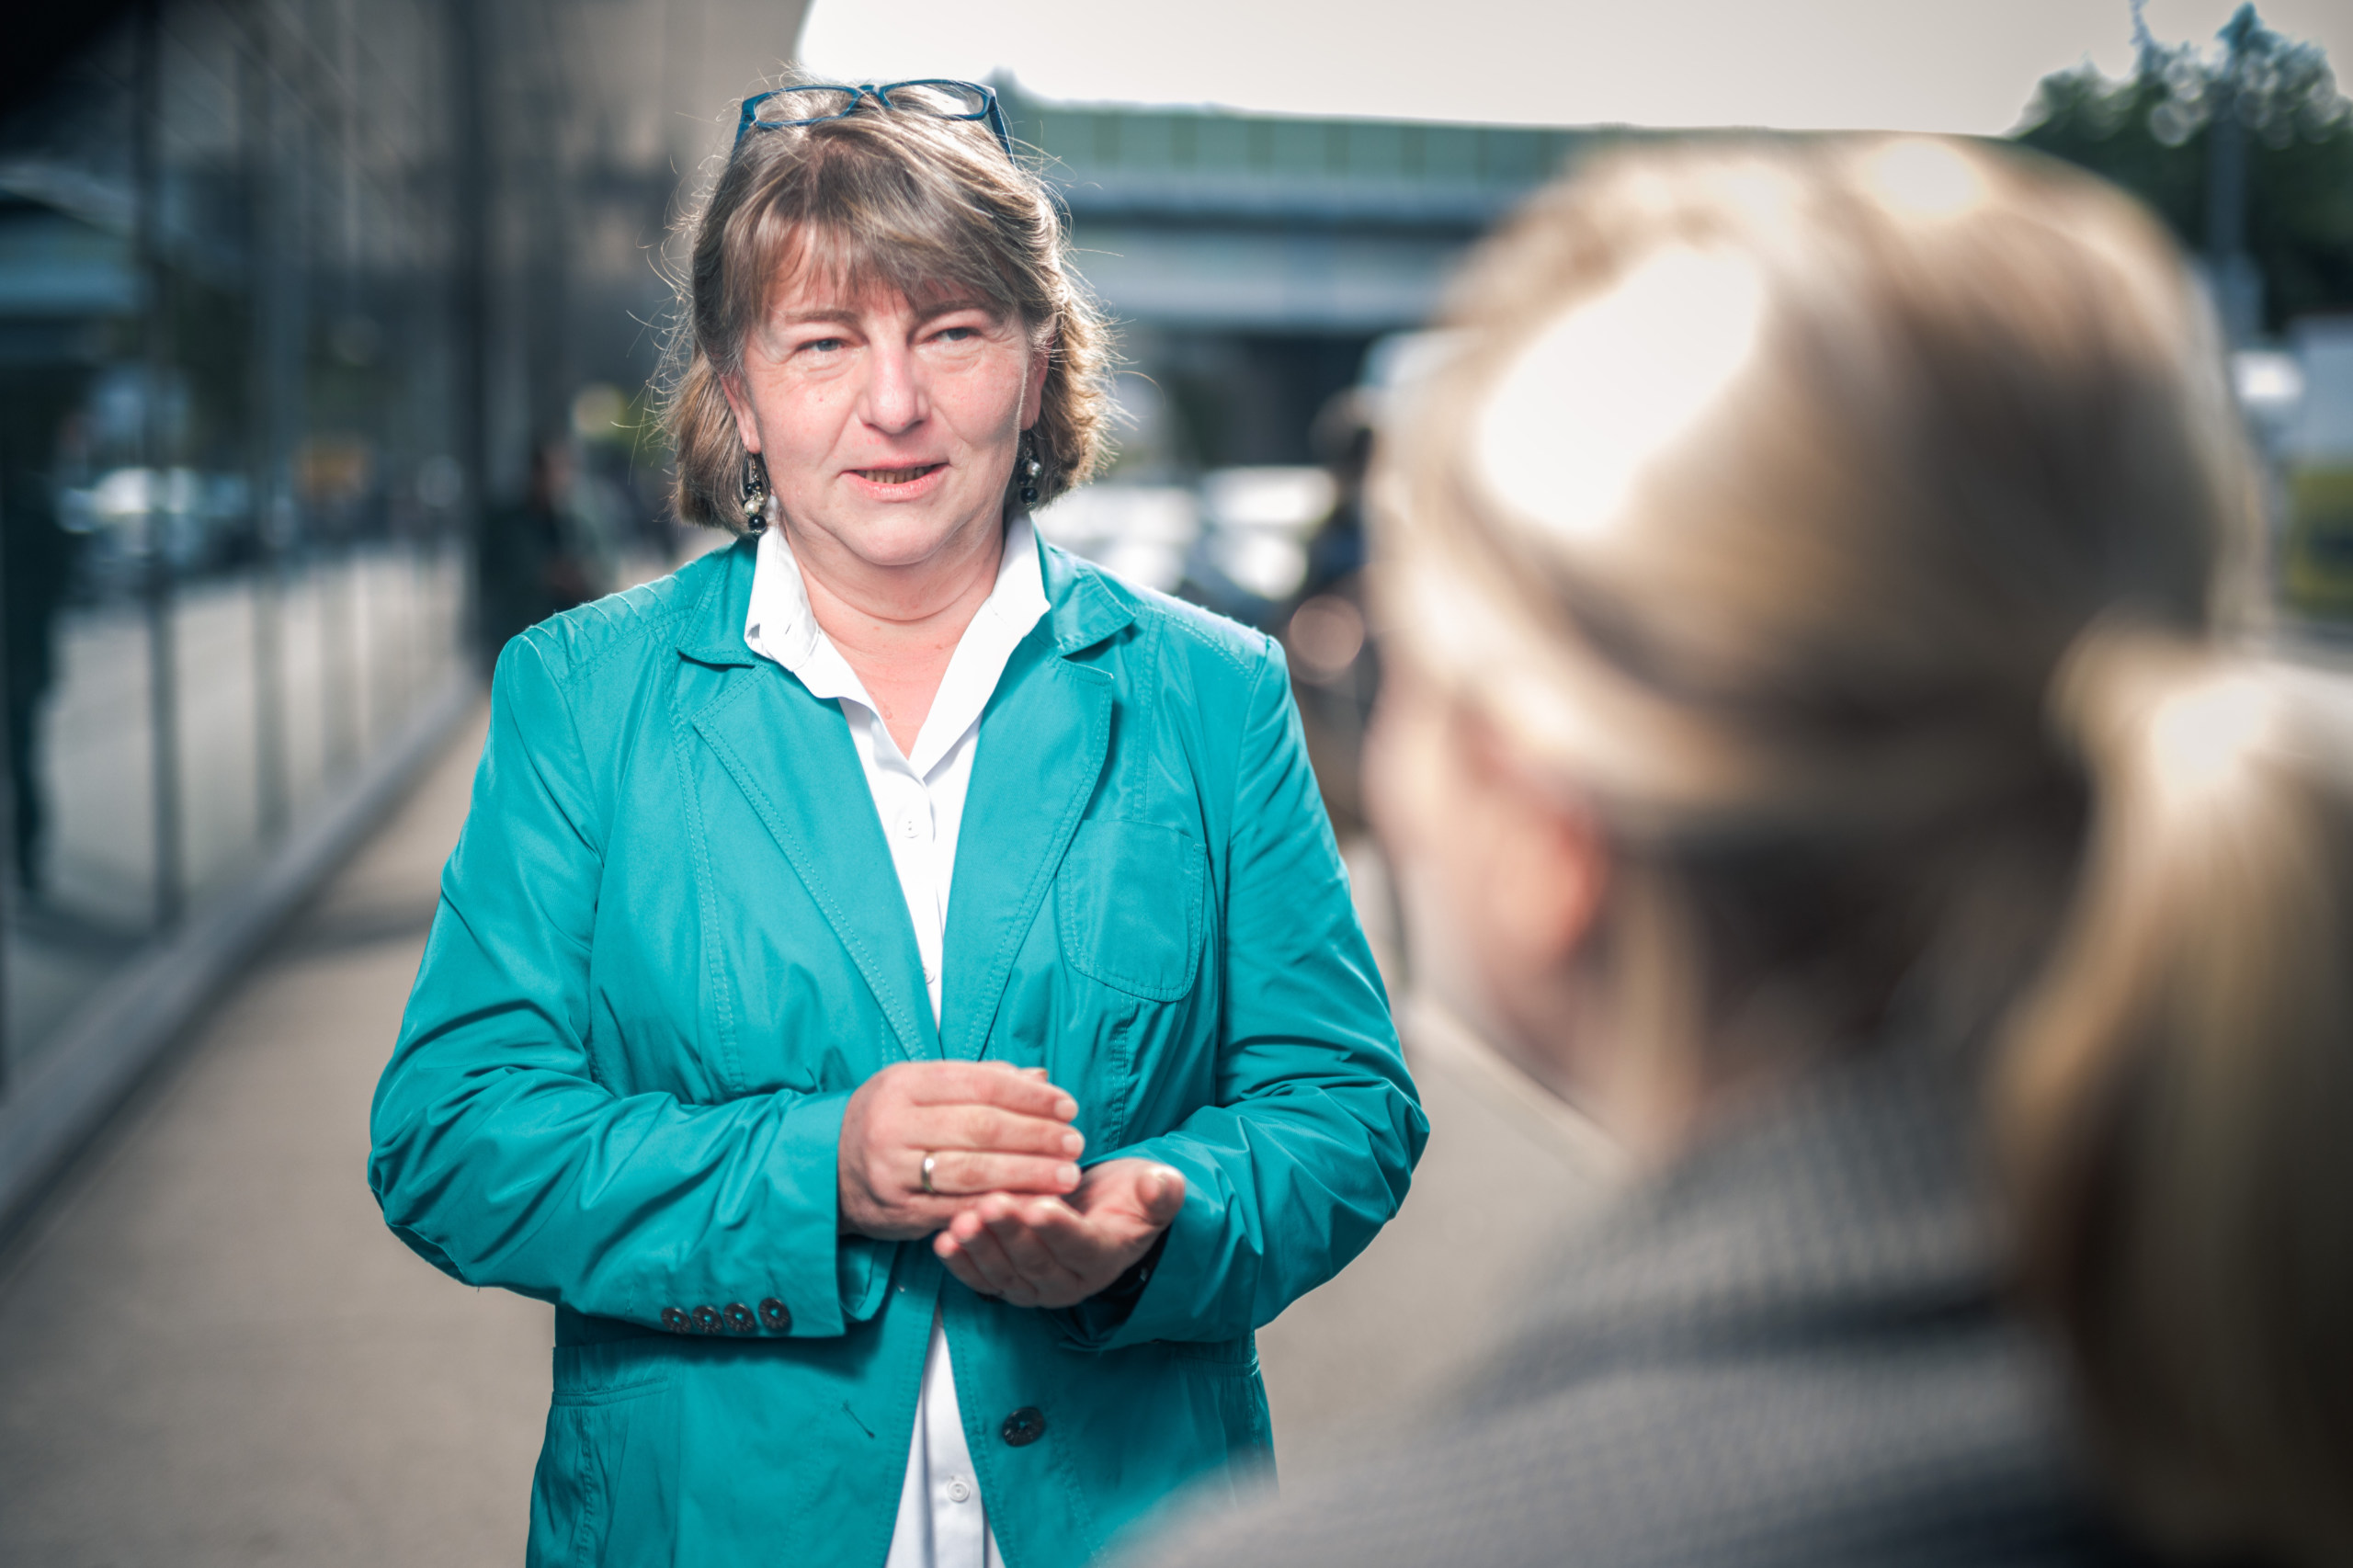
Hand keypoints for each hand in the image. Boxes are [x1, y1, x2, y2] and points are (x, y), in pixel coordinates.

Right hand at [838, 1061, 1084, 1239]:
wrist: (828, 1168)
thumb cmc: (890, 1120)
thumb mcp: (923, 1086)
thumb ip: (981, 1080)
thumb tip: (1041, 1076)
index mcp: (905, 1083)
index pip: (981, 1084)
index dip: (1031, 1096)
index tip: (1068, 1107)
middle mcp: (894, 1124)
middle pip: (981, 1128)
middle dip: (1037, 1136)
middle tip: (1075, 1144)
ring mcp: (893, 1170)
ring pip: (973, 1171)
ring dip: (1028, 1174)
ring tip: (1065, 1175)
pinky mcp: (899, 1210)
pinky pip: (959, 1208)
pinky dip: (1001, 1207)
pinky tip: (1034, 1204)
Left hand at [933, 1158, 1185, 1308]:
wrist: (1106, 1214)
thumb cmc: (1127, 1199)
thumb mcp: (1154, 1191)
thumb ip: (1161, 1192)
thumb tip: (1161, 1183)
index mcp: (1104, 1258)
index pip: (1079, 1245)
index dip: (1059, 1228)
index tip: (1039, 1205)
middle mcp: (1068, 1283)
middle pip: (1036, 1261)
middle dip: (1010, 1233)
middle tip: (990, 1205)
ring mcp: (1036, 1288)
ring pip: (1005, 1273)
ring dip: (981, 1249)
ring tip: (961, 1222)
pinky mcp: (1010, 1284)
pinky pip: (983, 1280)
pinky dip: (962, 1264)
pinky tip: (944, 1242)